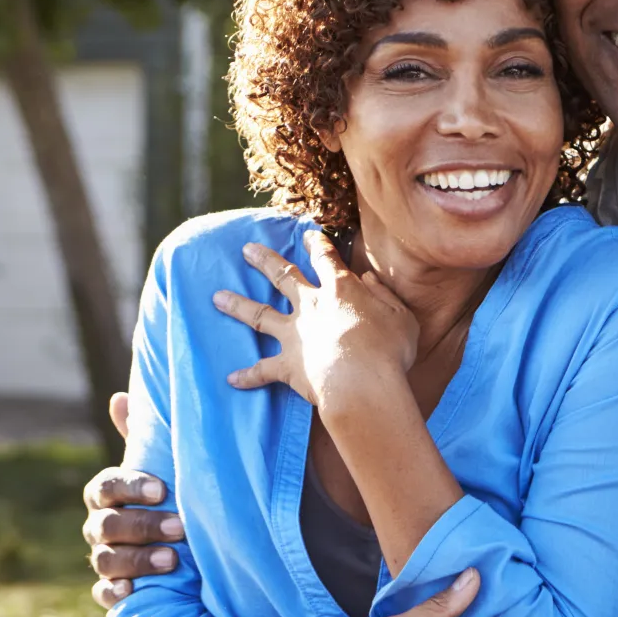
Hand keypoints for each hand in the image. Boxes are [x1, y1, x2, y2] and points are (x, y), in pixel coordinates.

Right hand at [84, 392, 181, 609]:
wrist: (178, 543)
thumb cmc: (167, 494)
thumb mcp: (160, 466)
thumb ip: (143, 437)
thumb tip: (120, 396)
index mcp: (108, 493)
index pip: (106, 486)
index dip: (130, 487)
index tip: (161, 489)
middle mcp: (100, 525)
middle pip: (108, 525)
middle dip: (143, 525)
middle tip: (179, 527)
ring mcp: (103, 557)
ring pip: (106, 559)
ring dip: (137, 559)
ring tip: (173, 560)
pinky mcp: (112, 587)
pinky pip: (102, 593)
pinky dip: (116, 592)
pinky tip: (133, 591)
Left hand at [215, 232, 419, 411]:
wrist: (362, 382)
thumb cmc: (389, 349)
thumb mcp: (401, 316)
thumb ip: (384, 296)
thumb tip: (369, 280)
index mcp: (341, 290)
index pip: (326, 259)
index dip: (318, 244)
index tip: (308, 233)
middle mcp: (311, 306)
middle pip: (283, 276)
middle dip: (264, 260)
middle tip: (246, 249)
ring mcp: (295, 335)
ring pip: (259, 314)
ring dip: (237, 304)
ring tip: (216, 296)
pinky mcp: (287, 365)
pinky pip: (262, 370)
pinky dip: (248, 375)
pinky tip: (231, 379)